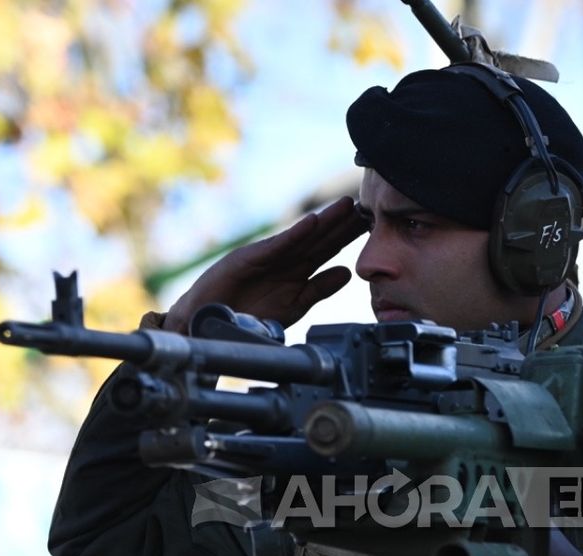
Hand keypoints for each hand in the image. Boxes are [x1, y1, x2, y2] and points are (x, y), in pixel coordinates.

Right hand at [161, 196, 367, 331]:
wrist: (208, 322)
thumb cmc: (249, 315)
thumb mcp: (294, 304)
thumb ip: (319, 288)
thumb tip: (347, 273)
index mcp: (297, 270)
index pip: (328, 250)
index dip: (349, 238)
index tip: (374, 225)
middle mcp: (285, 258)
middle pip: (321, 238)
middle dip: (344, 222)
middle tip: (369, 206)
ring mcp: (267, 256)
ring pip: (303, 237)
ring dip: (325, 221)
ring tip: (346, 206)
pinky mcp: (248, 258)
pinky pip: (276, 246)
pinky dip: (294, 234)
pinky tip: (312, 223)